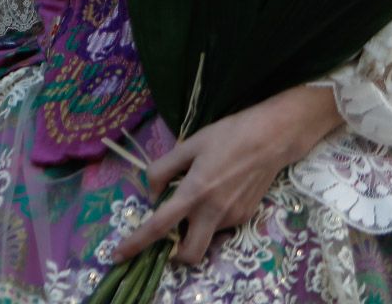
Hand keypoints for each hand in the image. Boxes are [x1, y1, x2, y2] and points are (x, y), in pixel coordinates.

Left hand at [112, 85, 340, 265]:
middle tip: (167, 237)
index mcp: (194, 192)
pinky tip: (216, 193)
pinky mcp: (246, 217)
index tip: (119, 254)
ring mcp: (232, 218)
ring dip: (194, 231)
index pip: (159, 225)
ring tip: (196, 198)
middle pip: (189, 254)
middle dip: (174, 255)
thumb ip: (164, 168)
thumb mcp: (189, 144)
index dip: (137, 242)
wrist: (272, 139)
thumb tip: (151, 191)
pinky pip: (220, 226)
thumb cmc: (228, 136)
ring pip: (206, 238)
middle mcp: (213, 212)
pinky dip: (210, 218)